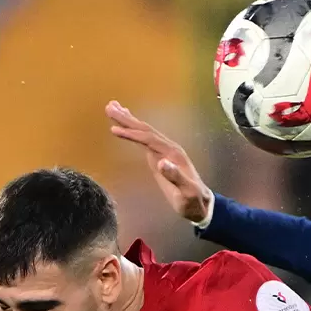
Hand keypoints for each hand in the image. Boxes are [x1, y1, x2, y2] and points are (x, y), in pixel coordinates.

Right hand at [106, 101, 214, 224]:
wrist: (201, 203)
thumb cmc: (192, 200)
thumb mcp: (186, 192)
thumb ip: (175, 177)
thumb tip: (161, 162)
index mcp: (173, 154)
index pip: (150, 140)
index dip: (133, 134)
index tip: (114, 129)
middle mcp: (169, 148)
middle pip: (146, 130)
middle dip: (127, 119)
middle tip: (109, 107)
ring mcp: (165, 151)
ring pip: (145, 131)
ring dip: (129, 120)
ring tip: (113, 108)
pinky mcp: (160, 156)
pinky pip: (145, 139)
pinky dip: (134, 130)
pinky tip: (126, 125)